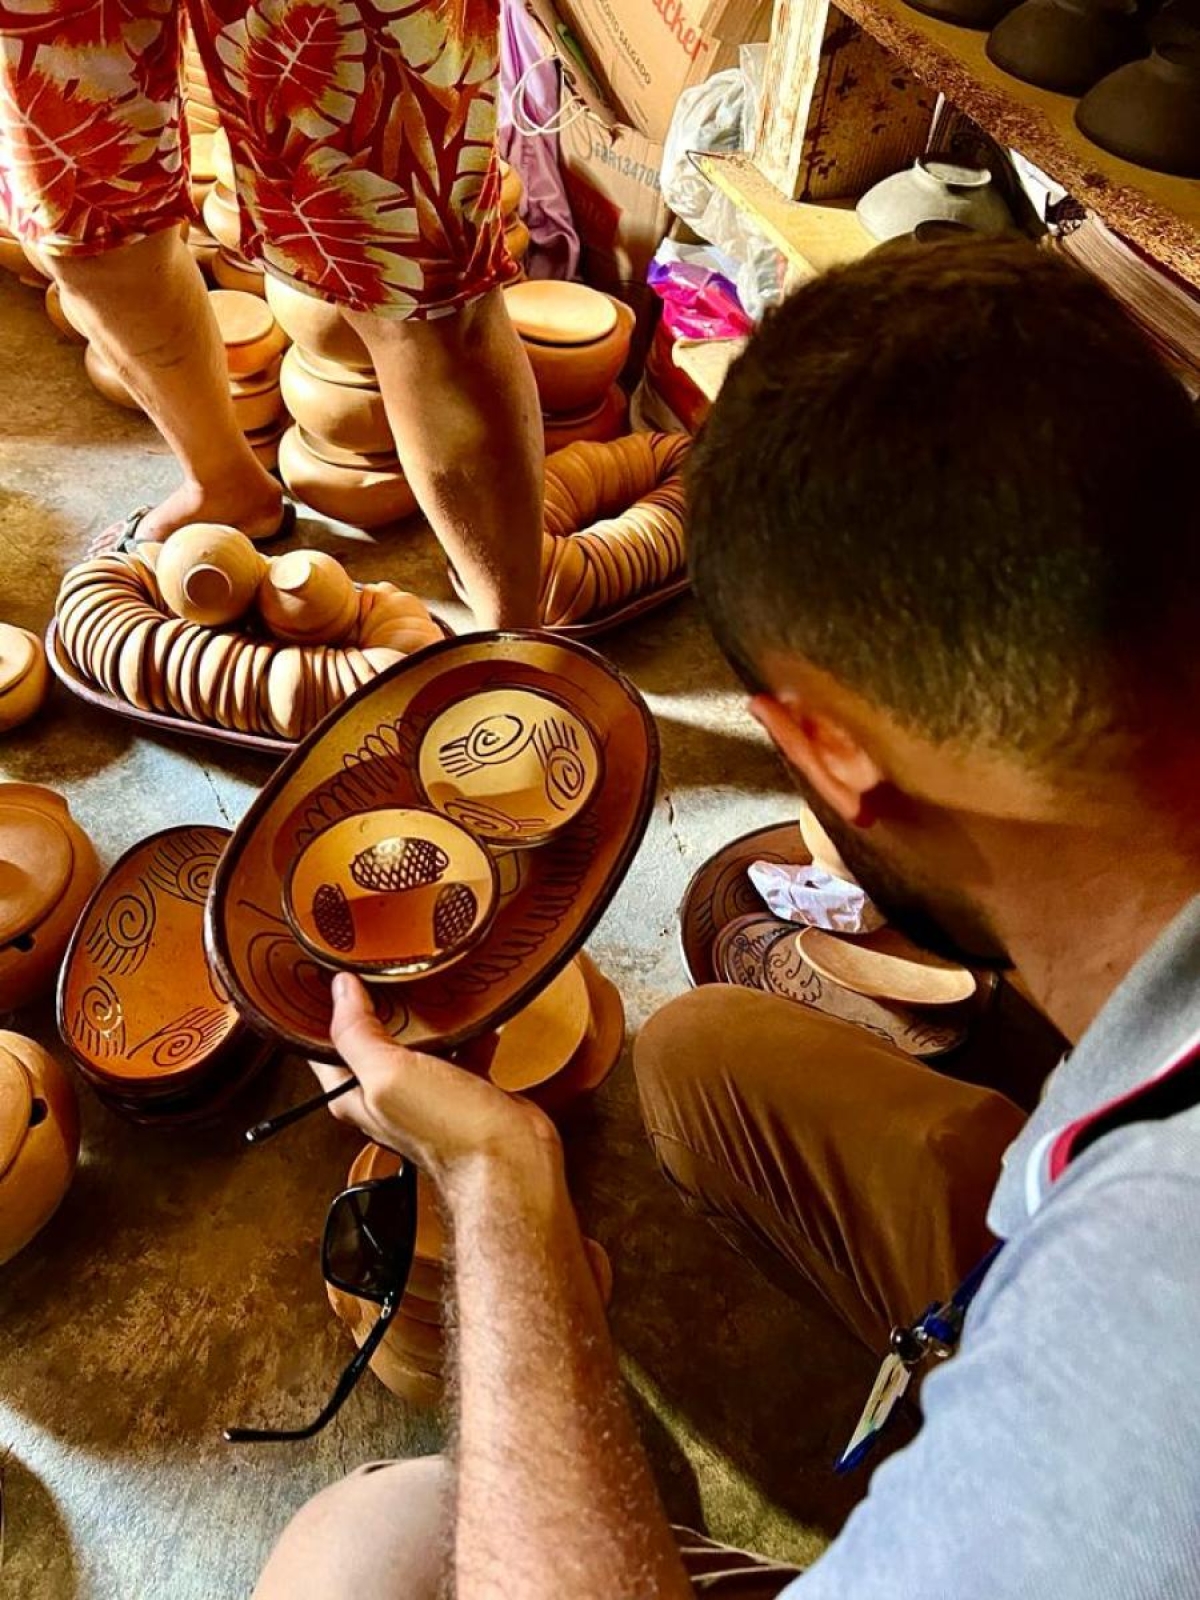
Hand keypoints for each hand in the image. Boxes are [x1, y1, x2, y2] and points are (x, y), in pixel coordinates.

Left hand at [312, 971, 560, 1185]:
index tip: (328, 969)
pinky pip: (462, 1044)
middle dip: (376, 999)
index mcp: (354, 1093)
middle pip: (371, 1035)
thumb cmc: (449, 1133)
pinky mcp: (465, 1084)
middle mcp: (387, 1091)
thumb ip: (359, 1034)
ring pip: (418, 1036)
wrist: (510, 1161)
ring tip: (427, 972)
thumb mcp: (389, 1076)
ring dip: (424, 1009)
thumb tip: (341, 990)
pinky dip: (469, 1024)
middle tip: (381, 961)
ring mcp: (427, 1088)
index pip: (321, 1045)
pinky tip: (475, 1004)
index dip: (320, 1009)